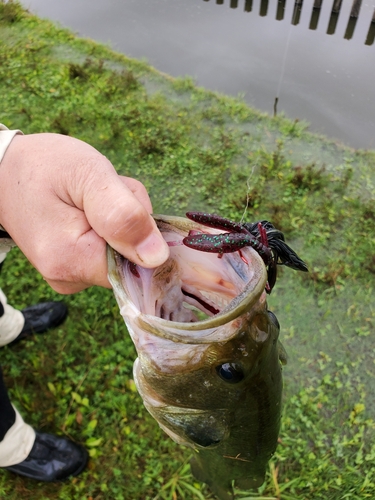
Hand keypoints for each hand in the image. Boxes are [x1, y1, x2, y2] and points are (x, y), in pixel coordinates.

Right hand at [0, 133, 168, 292]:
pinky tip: (89, 208)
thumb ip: (123, 215)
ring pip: (122, 252)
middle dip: (129, 221)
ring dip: (120, 220)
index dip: (141, 231)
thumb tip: (157, 258)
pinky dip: (109, 227)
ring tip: (91, 196)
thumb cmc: (44, 166)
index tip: (120, 202)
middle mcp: (69, 279)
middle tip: (101, 192)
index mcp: (72, 261)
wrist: (5, 171)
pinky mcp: (72, 268)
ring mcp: (70, 276)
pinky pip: (108, 251)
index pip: (139, 265)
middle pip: (131, 258)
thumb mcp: (89, 176)